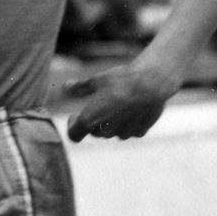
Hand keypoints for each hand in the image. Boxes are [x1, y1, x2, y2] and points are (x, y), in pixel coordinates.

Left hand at [57, 60, 178, 140]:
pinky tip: (133, 107)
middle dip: (94, 121)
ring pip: (111, 132)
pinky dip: (128, 123)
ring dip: (111, 122)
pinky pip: (128, 130)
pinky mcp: (138, 133)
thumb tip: (66, 87)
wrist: (151, 84)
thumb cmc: (121, 80)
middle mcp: (104, 131)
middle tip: (99, 103)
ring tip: (119, 103)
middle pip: (94, 132)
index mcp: (89, 119)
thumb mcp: (96, 80)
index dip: (73, 126)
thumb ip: (80, 87)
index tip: (75, 114)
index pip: (74, 135)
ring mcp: (122, 134)